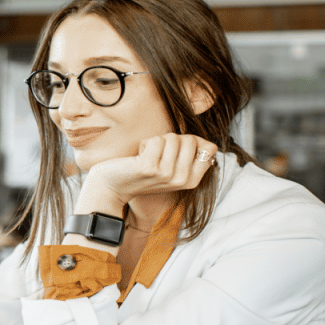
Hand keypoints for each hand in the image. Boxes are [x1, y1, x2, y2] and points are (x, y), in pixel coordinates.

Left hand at [81, 133, 217, 209]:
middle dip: (171, 140)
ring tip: (147, 157)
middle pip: (190, 139)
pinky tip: (138, 158)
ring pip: (173, 138)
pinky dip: (145, 144)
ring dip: (157, 142)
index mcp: (192, 181)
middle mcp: (182, 180)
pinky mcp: (150, 168)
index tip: (173, 152)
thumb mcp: (173, 169)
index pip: (209, 147)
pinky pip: (156, 140)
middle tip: (157, 155)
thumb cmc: (143, 172)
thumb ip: (191, 157)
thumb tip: (210, 146)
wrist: (113, 186)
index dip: (190, 142)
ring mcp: (167, 175)